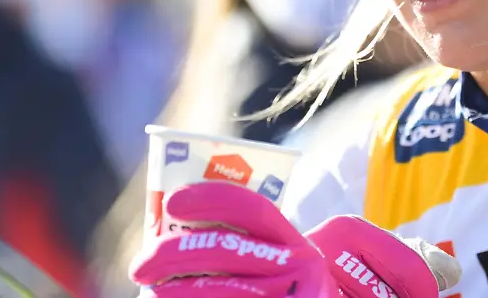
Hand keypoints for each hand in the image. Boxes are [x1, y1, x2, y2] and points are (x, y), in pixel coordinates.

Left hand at [130, 182, 457, 297]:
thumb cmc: (344, 297)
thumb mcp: (324, 273)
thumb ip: (283, 257)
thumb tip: (208, 240)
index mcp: (309, 249)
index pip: (252, 208)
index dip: (209, 199)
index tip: (175, 204)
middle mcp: (301, 271)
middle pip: (221, 250)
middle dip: (171, 254)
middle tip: (143, 265)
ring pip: (215, 292)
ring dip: (175, 290)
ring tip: (152, 289)